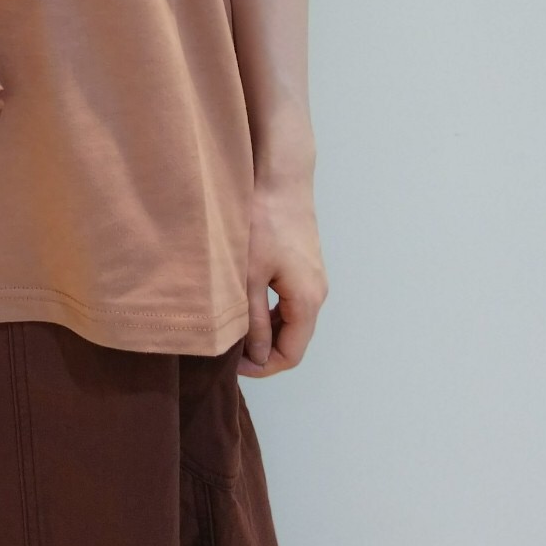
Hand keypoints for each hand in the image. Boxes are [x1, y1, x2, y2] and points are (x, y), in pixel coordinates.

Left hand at [237, 176, 328, 376]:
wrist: (280, 177)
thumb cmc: (263, 223)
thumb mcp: (249, 277)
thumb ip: (254, 320)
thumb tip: (255, 357)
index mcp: (308, 301)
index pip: (290, 355)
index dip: (261, 367)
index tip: (232, 365)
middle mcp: (317, 293)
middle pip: (293, 338)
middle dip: (262, 349)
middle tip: (227, 346)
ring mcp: (313, 276)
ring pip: (290, 318)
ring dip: (265, 327)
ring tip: (232, 324)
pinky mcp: (304, 262)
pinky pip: (289, 298)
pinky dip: (269, 307)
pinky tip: (244, 299)